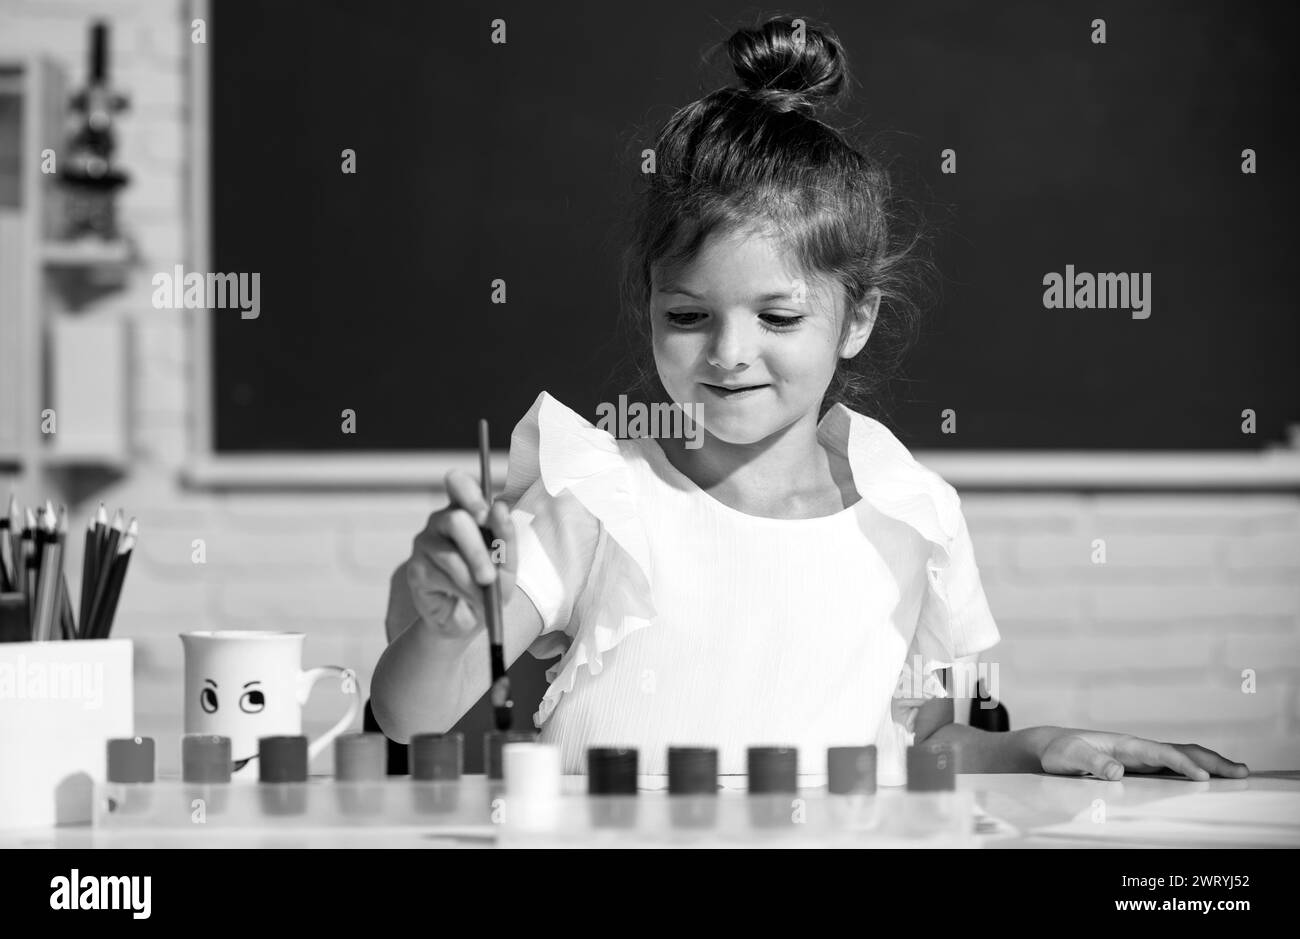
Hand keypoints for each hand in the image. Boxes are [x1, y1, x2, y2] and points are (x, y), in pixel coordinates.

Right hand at [406, 470, 516, 636]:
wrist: (469, 620)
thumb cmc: (490, 585)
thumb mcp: (507, 564)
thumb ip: (506, 537)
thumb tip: (499, 508)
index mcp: (466, 511)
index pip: (458, 484)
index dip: (469, 493)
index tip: (485, 513)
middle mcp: (441, 521)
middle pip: (455, 520)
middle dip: (478, 550)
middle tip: (491, 575)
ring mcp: (425, 543)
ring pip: (449, 554)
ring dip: (472, 575)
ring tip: (485, 592)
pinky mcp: (415, 569)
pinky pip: (440, 576)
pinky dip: (461, 590)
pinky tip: (469, 598)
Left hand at [1039, 730, 1249, 780]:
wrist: (1052, 746)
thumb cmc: (1060, 751)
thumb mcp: (1069, 757)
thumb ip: (1090, 763)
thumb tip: (1116, 771)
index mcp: (1126, 744)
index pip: (1161, 753)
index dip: (1182, 764)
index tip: (1203, 778)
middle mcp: (1138, 748)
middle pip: (1182, 751)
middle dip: (1212, 761)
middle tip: (1242, 772)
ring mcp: (1141, 756)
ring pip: (1182, 757)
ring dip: (1210, 764)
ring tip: (1238, 774)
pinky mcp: (1140, 765)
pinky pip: (1173, 766)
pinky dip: (1195, 769)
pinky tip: (1208, 778)